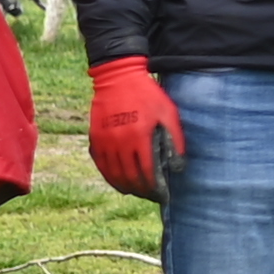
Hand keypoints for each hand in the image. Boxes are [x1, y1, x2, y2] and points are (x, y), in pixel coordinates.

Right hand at [87, 59, 186, 201]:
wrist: (118, 77)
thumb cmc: (148, 94)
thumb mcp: (168, 112)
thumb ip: (175, 139)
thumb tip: (179, 165)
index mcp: (139, 136)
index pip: (146, 171)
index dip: (154, 187)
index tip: (162, 195)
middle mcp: (119, 141)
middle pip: (129, 177)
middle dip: (141, 191)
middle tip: (150, 196)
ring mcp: (104, 140)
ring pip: (113, 174)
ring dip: (125, 186)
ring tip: (136, 192)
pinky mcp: (95, 137)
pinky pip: (101, 164)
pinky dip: (109, 176)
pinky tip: (119, 181)